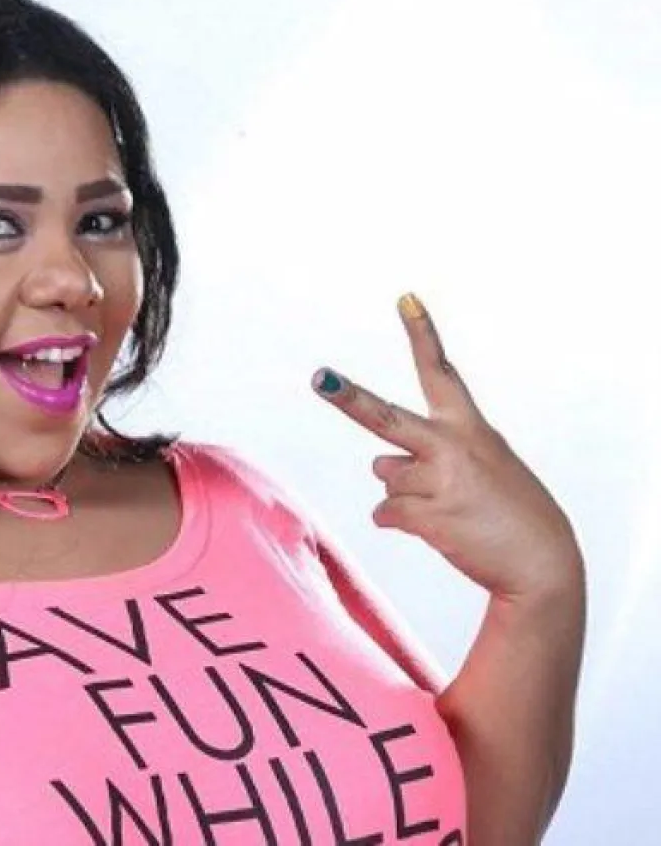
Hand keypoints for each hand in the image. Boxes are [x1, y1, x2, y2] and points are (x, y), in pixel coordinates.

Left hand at [311, 293, 582, 601]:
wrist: (541, 563)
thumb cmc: (510, 511)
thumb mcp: (484, 466)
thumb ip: (432, 456)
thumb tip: (380, 467)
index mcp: (469, 426)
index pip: (440, 372)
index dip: (422, 334)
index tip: (405, 299)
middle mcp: (451, 446)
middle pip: (383, 417)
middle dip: (347, 397)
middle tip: (319, 378)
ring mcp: (438, 480)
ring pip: (385, 474)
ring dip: (405, 492)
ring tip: (448, 507)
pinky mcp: (428, 515)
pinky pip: (385, 512)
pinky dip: (401, 521)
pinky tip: (439, 528)